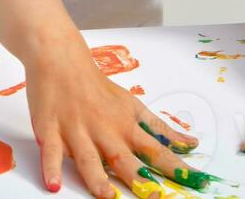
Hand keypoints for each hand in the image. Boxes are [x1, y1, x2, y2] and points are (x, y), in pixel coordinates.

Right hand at [25, 35, 219, 197]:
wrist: (61, 59)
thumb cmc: (98, 87)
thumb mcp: (132, 105)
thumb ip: (159, 129)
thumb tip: (190, 144)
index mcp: (125, 125)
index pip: (156, 149)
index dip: (175, 167)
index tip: (194, 182)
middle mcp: (104, 130)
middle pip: (123, 158)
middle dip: (139, 179)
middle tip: (155, 197)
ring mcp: (76, 130)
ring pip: (88, 158)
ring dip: (97, 178)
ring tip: (106, 196)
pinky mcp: (50, 130)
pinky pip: (50, 152)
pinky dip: (51, 168)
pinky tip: (53, 185)